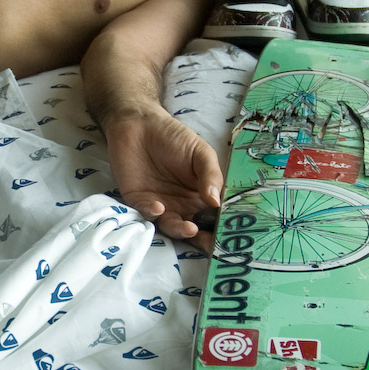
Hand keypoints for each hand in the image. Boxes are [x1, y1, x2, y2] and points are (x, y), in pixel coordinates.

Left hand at [103, 108, 222, 249]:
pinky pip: (146, 214)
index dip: (221, 229)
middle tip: (211, 245)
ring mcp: (160, 206)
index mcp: (201, 197)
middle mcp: (182, 206)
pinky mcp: (138, 202)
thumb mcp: (201, 153)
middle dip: (203, 240)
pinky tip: (159, 207)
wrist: (139, 125)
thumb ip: (210, 176)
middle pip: (194, 230)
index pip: (214, 218)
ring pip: (170, 226)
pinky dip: (152, 214)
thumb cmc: (174, 137)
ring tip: (189, 228)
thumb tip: (217, 202)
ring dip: (179, 230)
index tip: (230, 237)